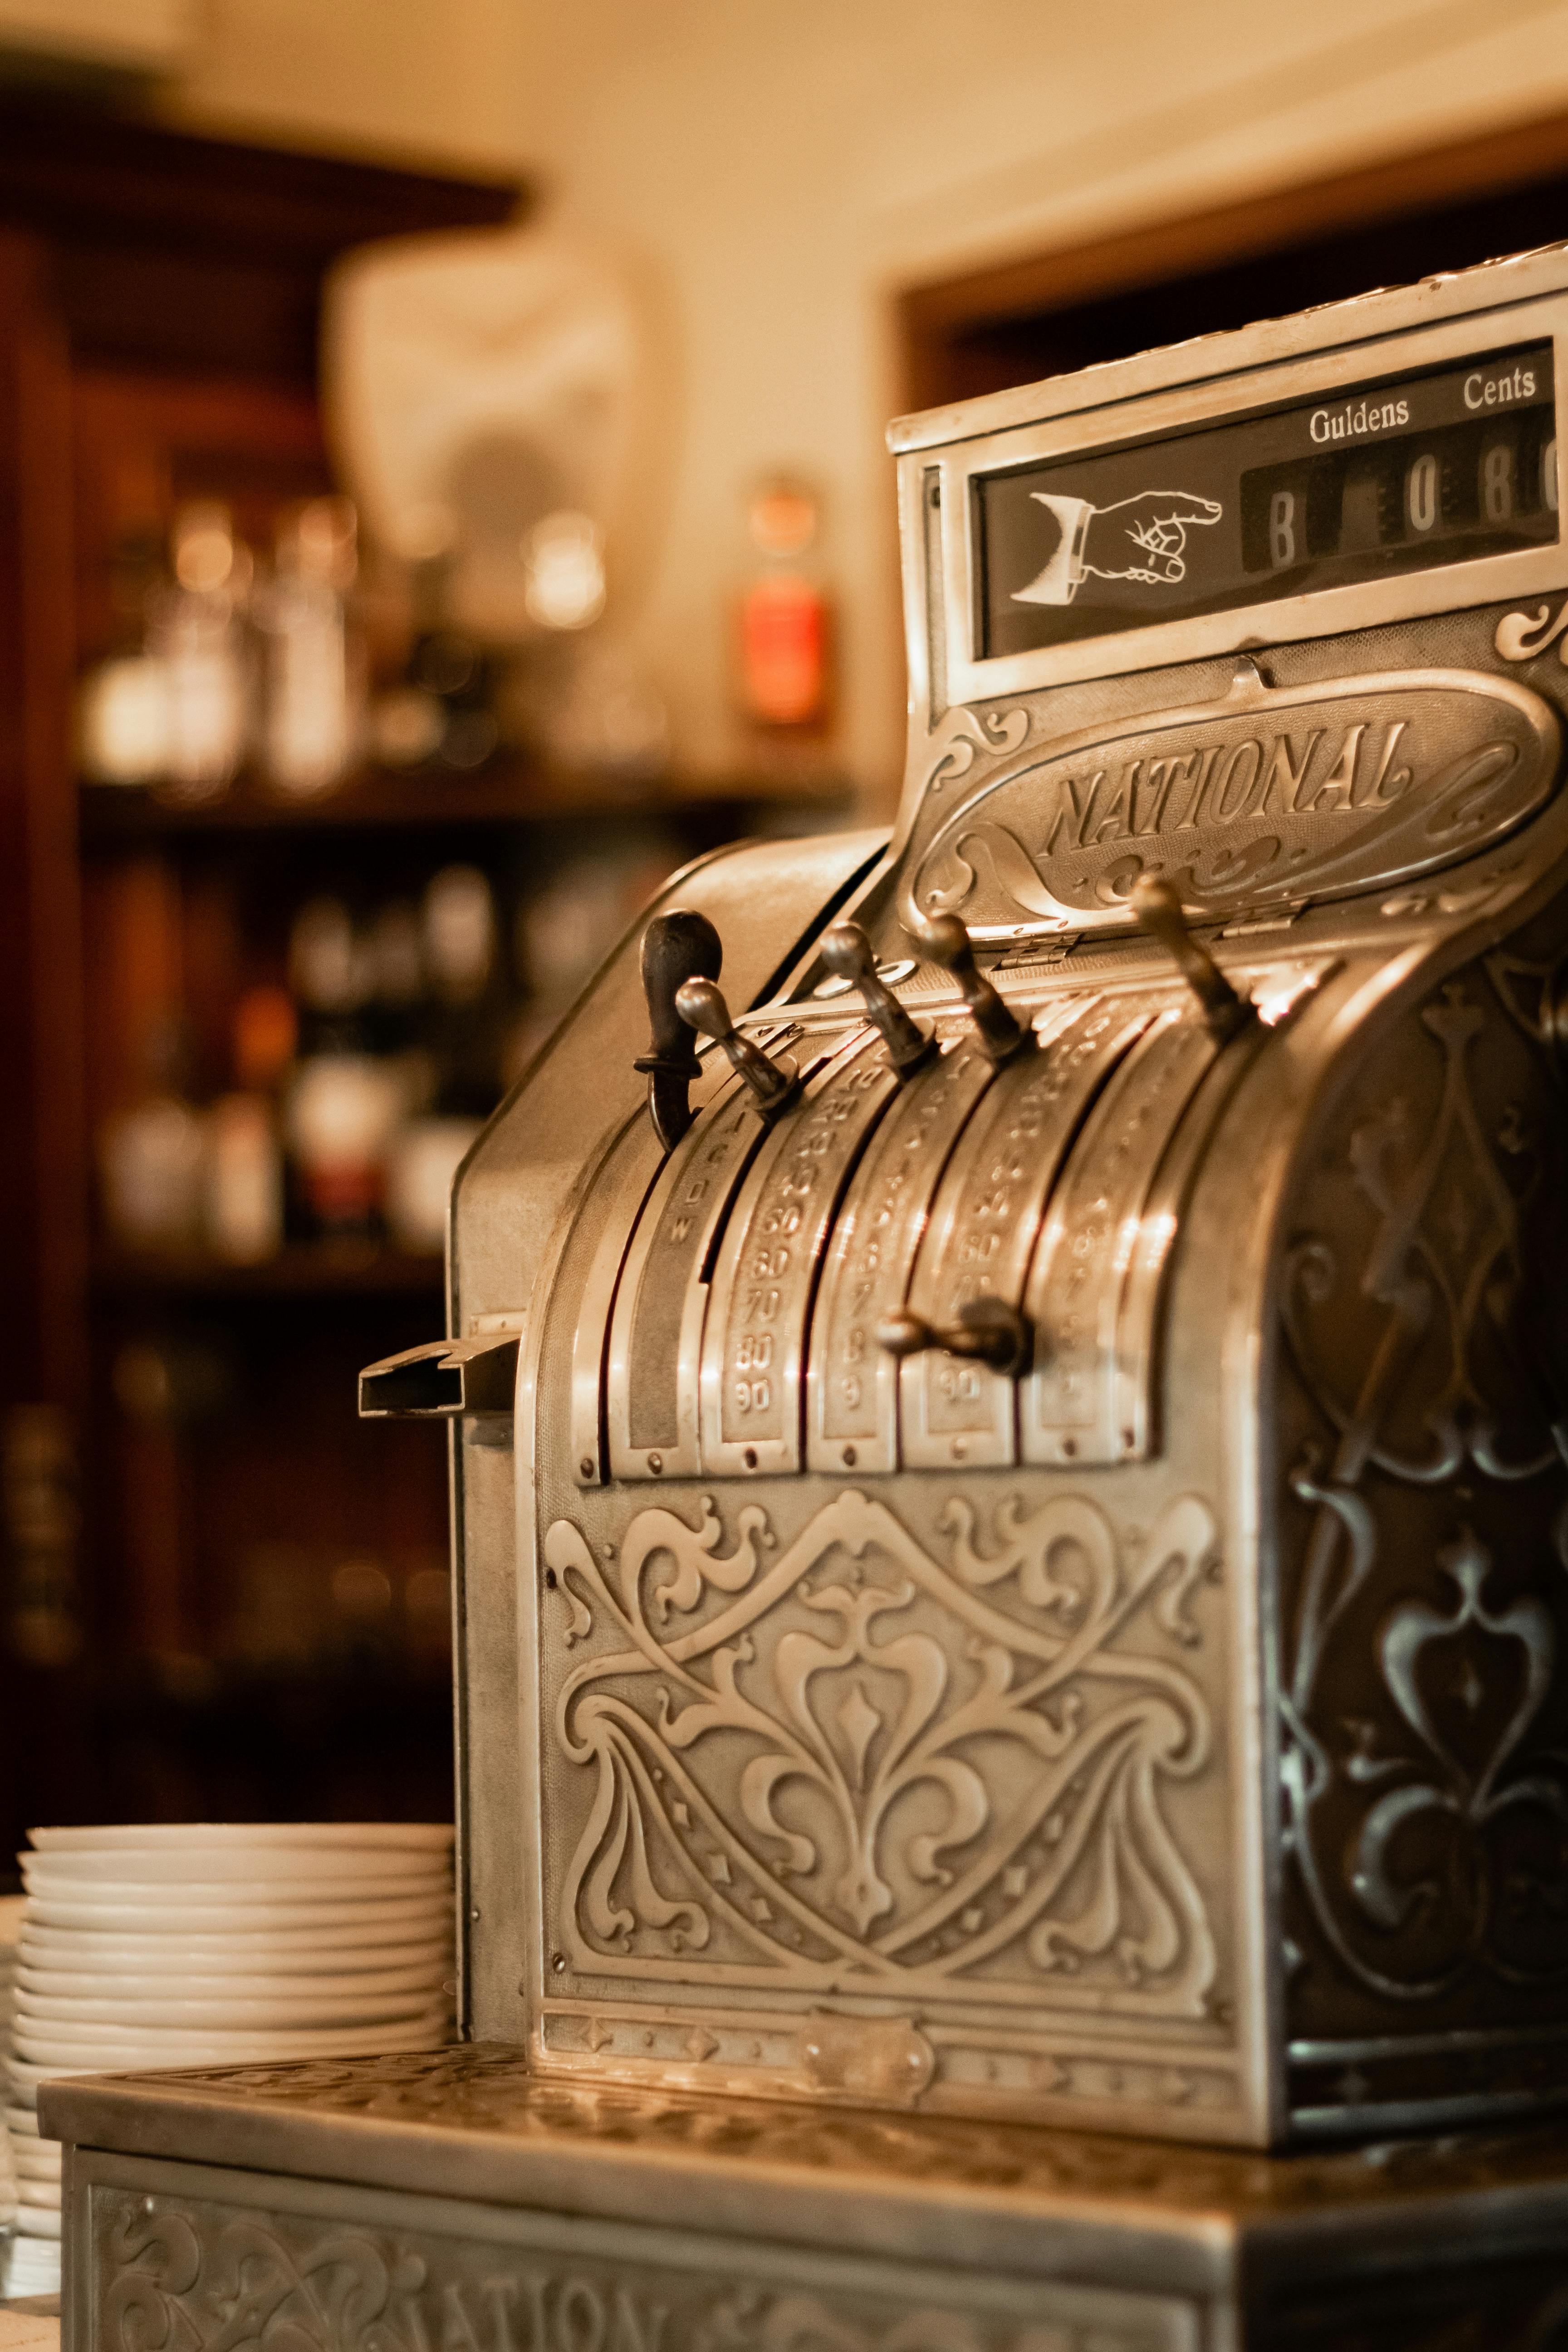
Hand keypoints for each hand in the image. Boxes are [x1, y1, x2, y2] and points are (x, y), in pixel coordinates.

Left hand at [1080, 490, 1220, 585]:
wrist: (1078, 545)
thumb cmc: (1102, 546)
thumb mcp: (1130, 557)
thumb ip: (1156, 564)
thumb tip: (1179, 572)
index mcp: (1149, 510)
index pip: (1180, 507)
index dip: (1199, 510)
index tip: (1216, 513)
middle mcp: (1149, 513)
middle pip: (1174, 534)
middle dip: (1167, 552)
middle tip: (1151, 564)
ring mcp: (1144, 525)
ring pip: (1164, 545)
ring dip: (1156, 560)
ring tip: (1138, 570)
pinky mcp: (1138, 535)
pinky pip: (1154, 549)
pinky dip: (1149, 562)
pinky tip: (1136, 571)